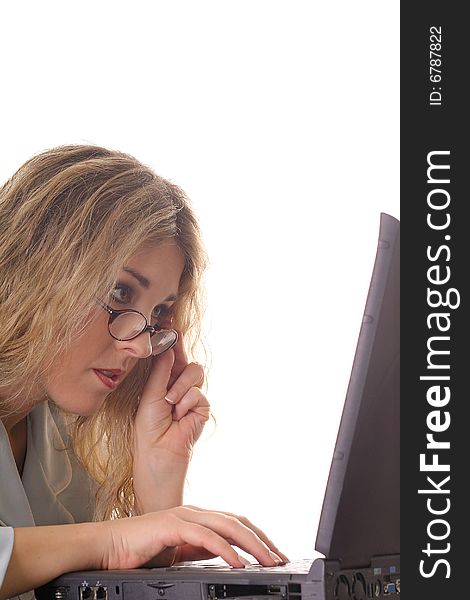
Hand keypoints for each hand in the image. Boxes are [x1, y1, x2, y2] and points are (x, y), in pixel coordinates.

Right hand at [100, 506, 288, 569]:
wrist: (106, 547)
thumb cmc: (137, 550)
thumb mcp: (176, 552)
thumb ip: (198, 550)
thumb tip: (224, 556)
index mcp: (197, 519)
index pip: (235, 524)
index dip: (257, 537)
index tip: (274, 554)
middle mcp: (194, 513)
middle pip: (238, 521)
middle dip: (263, 539)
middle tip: (281, 557)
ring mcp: (184, 516)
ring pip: (228, 526)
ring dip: (252, 543)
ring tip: (269, 560)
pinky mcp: (173, 525)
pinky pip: (206, 536)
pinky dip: (225, 549)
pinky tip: (238, 562)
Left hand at [133, 332, 209, 512]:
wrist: (158, 455)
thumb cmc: (148, 430)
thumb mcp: (150, 396)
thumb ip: (160, 372)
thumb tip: (166, 348)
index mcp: (163, 382)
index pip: (170, 357)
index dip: (170, 340)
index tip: (167, 321)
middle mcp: (179, 386)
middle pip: (185, 359)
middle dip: (178, 350)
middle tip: (171, 336)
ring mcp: (192, 396)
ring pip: (194, 372)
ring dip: (179, 387)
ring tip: (169, 404)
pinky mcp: (202, 407)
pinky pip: (197, 393)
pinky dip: (186, 402)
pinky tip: (179, 415)